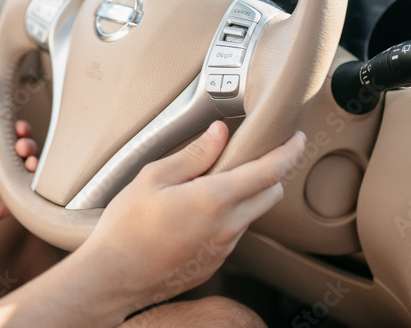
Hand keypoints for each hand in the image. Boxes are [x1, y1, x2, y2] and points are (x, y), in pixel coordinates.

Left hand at [0, 79, 37, 237]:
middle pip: (23, 152)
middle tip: (21, 147)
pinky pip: (23, 196)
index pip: (11, 134)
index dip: (20, 130)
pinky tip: (32, 182)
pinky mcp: (1, 205)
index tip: (20, 129)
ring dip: (33, 165)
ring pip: (27, 173)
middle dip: (29, 146)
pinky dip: (32, 189)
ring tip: (29, 162)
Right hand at [76, 121, 305, 312]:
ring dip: (244, 196)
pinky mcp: (214, 264)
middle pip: (270, 195)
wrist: (114, 277)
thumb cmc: (127, 227)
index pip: (269, 172)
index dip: (288, 152)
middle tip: (251, 156)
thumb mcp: (153, 178)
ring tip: (210, 184)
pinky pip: (233, 234)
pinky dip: (227, 217)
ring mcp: (223, 249)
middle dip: (270, 173)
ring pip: (251, 215)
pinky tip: (196, 213)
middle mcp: (227, 227)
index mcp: (214, 200)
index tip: (296, 138)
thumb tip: (219, 133)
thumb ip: (193, 154)